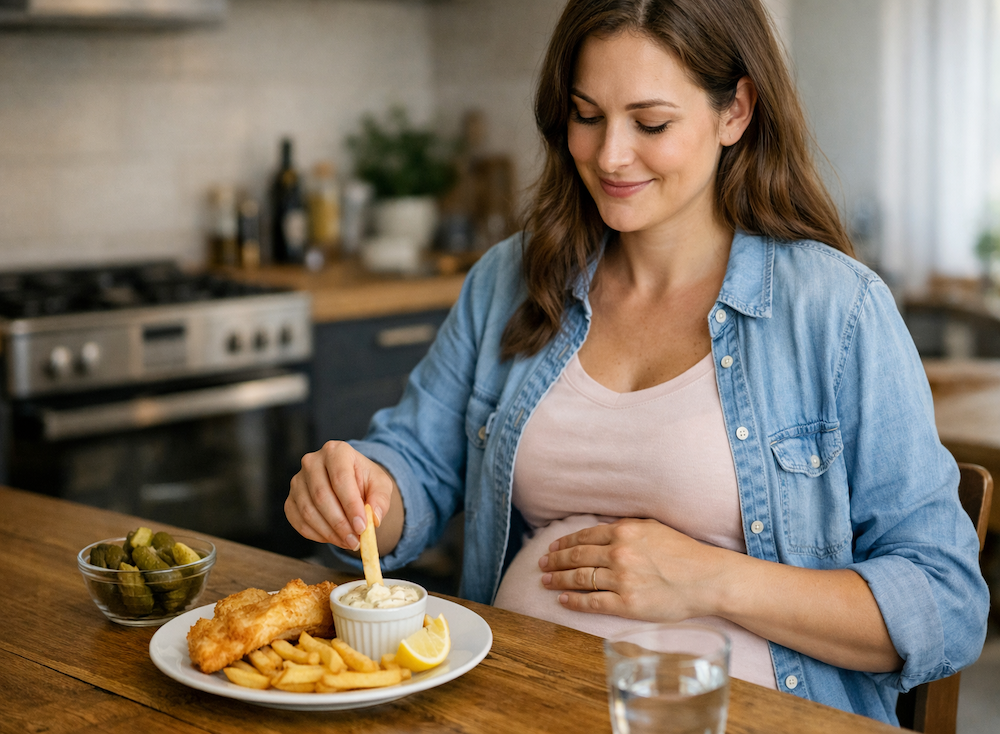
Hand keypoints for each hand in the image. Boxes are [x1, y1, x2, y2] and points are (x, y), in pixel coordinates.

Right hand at [285, 441, 394, 550]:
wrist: (350, 481)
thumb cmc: (364, 481)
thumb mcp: (380, 485)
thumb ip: (380, 500)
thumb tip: (374, 519)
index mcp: (336, 451)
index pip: (340, 478)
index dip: (351, 505)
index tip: (362, 527)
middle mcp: (312, 462)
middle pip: (321, 496)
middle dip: (340, 523)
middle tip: (355, 541)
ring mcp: (297, 480)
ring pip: (308, 511)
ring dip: (329, 532)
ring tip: (348, 542)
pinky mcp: (290, 499)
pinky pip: (298, 521)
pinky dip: (316, 535)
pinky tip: (333, 538)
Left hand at [538, 519, 725, 621]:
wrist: (708, 578)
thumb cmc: (684, 553)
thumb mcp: (653, 527)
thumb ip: (626, 528)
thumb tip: (603, 530)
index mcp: (624, 532)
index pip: (584, 537)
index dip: (564, 543)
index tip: (552, 548)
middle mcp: (619, 553)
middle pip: (577, 557)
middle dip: (554, 561)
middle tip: (541, 565)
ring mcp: (622, 579)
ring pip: (580, 578)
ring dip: (559, 580)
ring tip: (546, 582)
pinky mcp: (627, 603)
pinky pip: (593, 602)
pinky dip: (574, 601)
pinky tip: (563, 600)